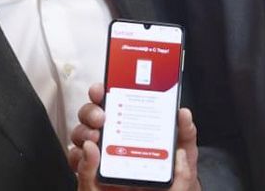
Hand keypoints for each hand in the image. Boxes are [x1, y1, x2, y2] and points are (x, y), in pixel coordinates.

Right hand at [69, 82, 199, 190]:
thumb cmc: (174, 175)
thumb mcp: (184, 153)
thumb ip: (186, 134)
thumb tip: (183, 114)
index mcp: (133, 125)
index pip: (112, 102)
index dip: (103, 92)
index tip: (102, 88)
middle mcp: (114, 137)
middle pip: (92, 116)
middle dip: (91, 110)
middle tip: (101, 117)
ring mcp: (102, 156)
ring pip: (81, 136)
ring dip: (83, 131)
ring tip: (95, 136)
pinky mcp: (94, 176)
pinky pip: (78, 163)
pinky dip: (78, 156)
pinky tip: (89, 154)